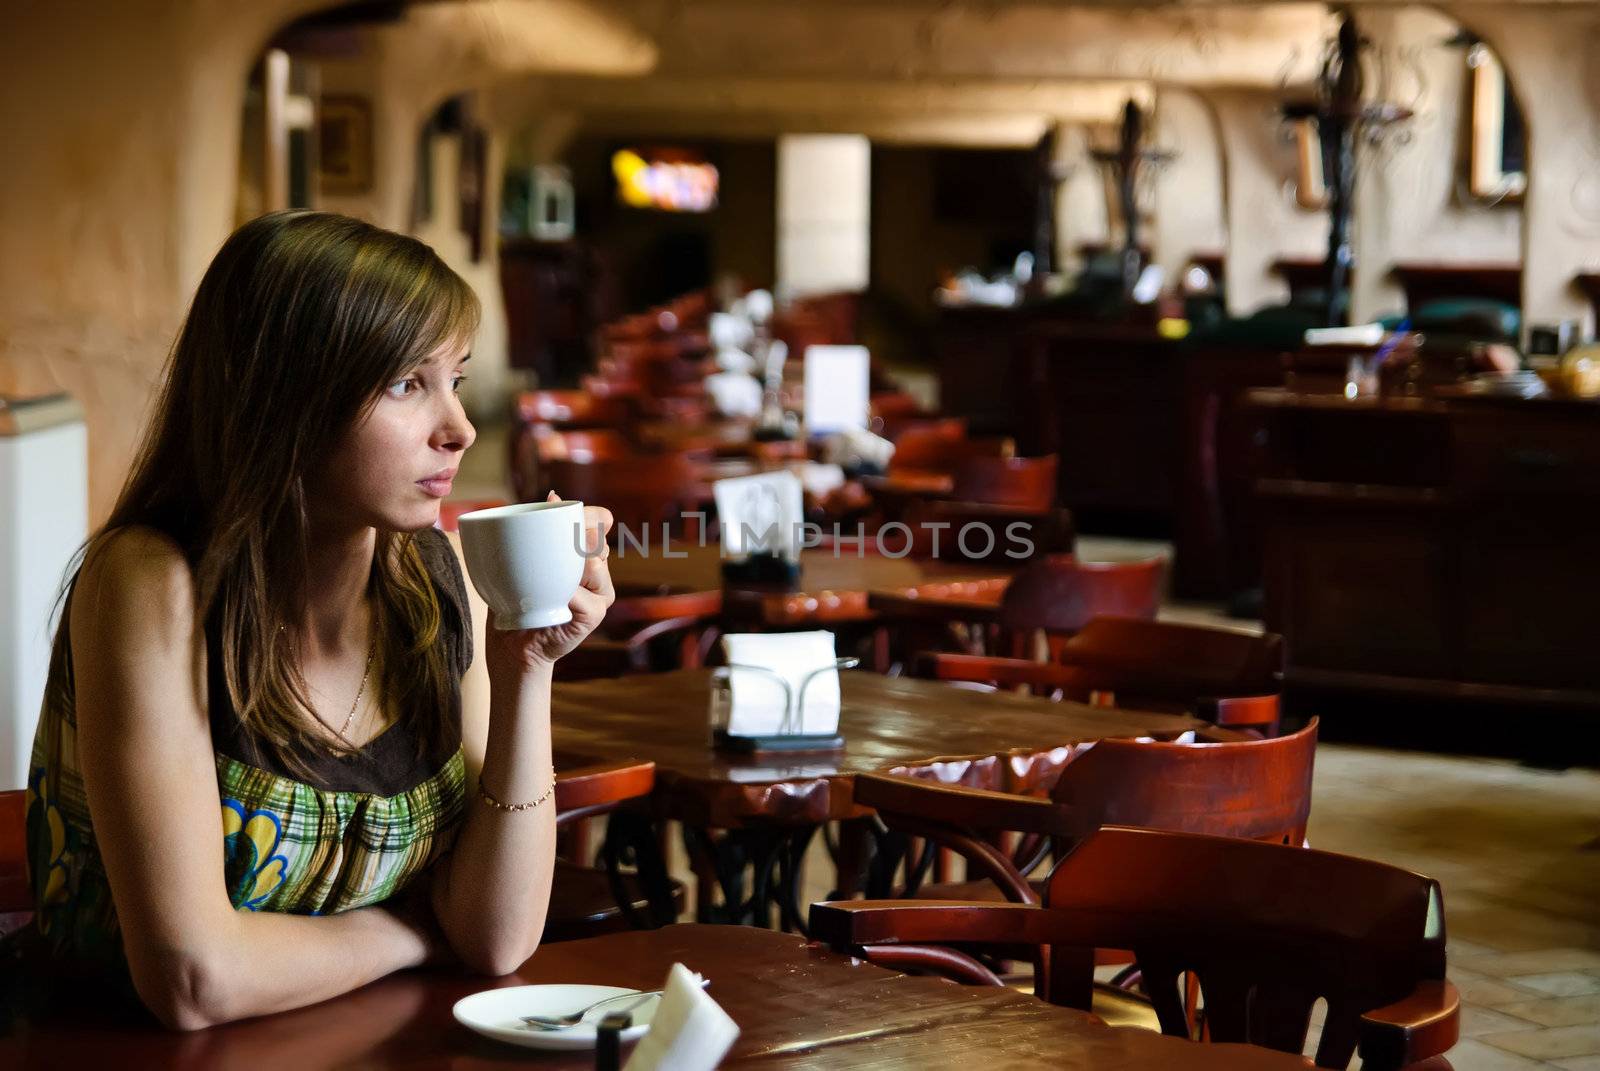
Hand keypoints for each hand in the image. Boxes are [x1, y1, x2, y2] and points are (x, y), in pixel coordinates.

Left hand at [484, 494, 615, 675]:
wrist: (512, 646)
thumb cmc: (515, 600)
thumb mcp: (525, 559)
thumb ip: (540, 530)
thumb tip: (553, 496)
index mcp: (584, 552)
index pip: (600, 521)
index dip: (588, 514)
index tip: (556, 508)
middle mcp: (598, 570)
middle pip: (597, 539)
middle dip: (573, 539)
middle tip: (546, 557)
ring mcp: (601, 593)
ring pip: (592, 562)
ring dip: (564, 569)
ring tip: (543, 585)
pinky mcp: (596, 614)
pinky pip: (583, 593)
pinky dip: (563, 594)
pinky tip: (549, 600)